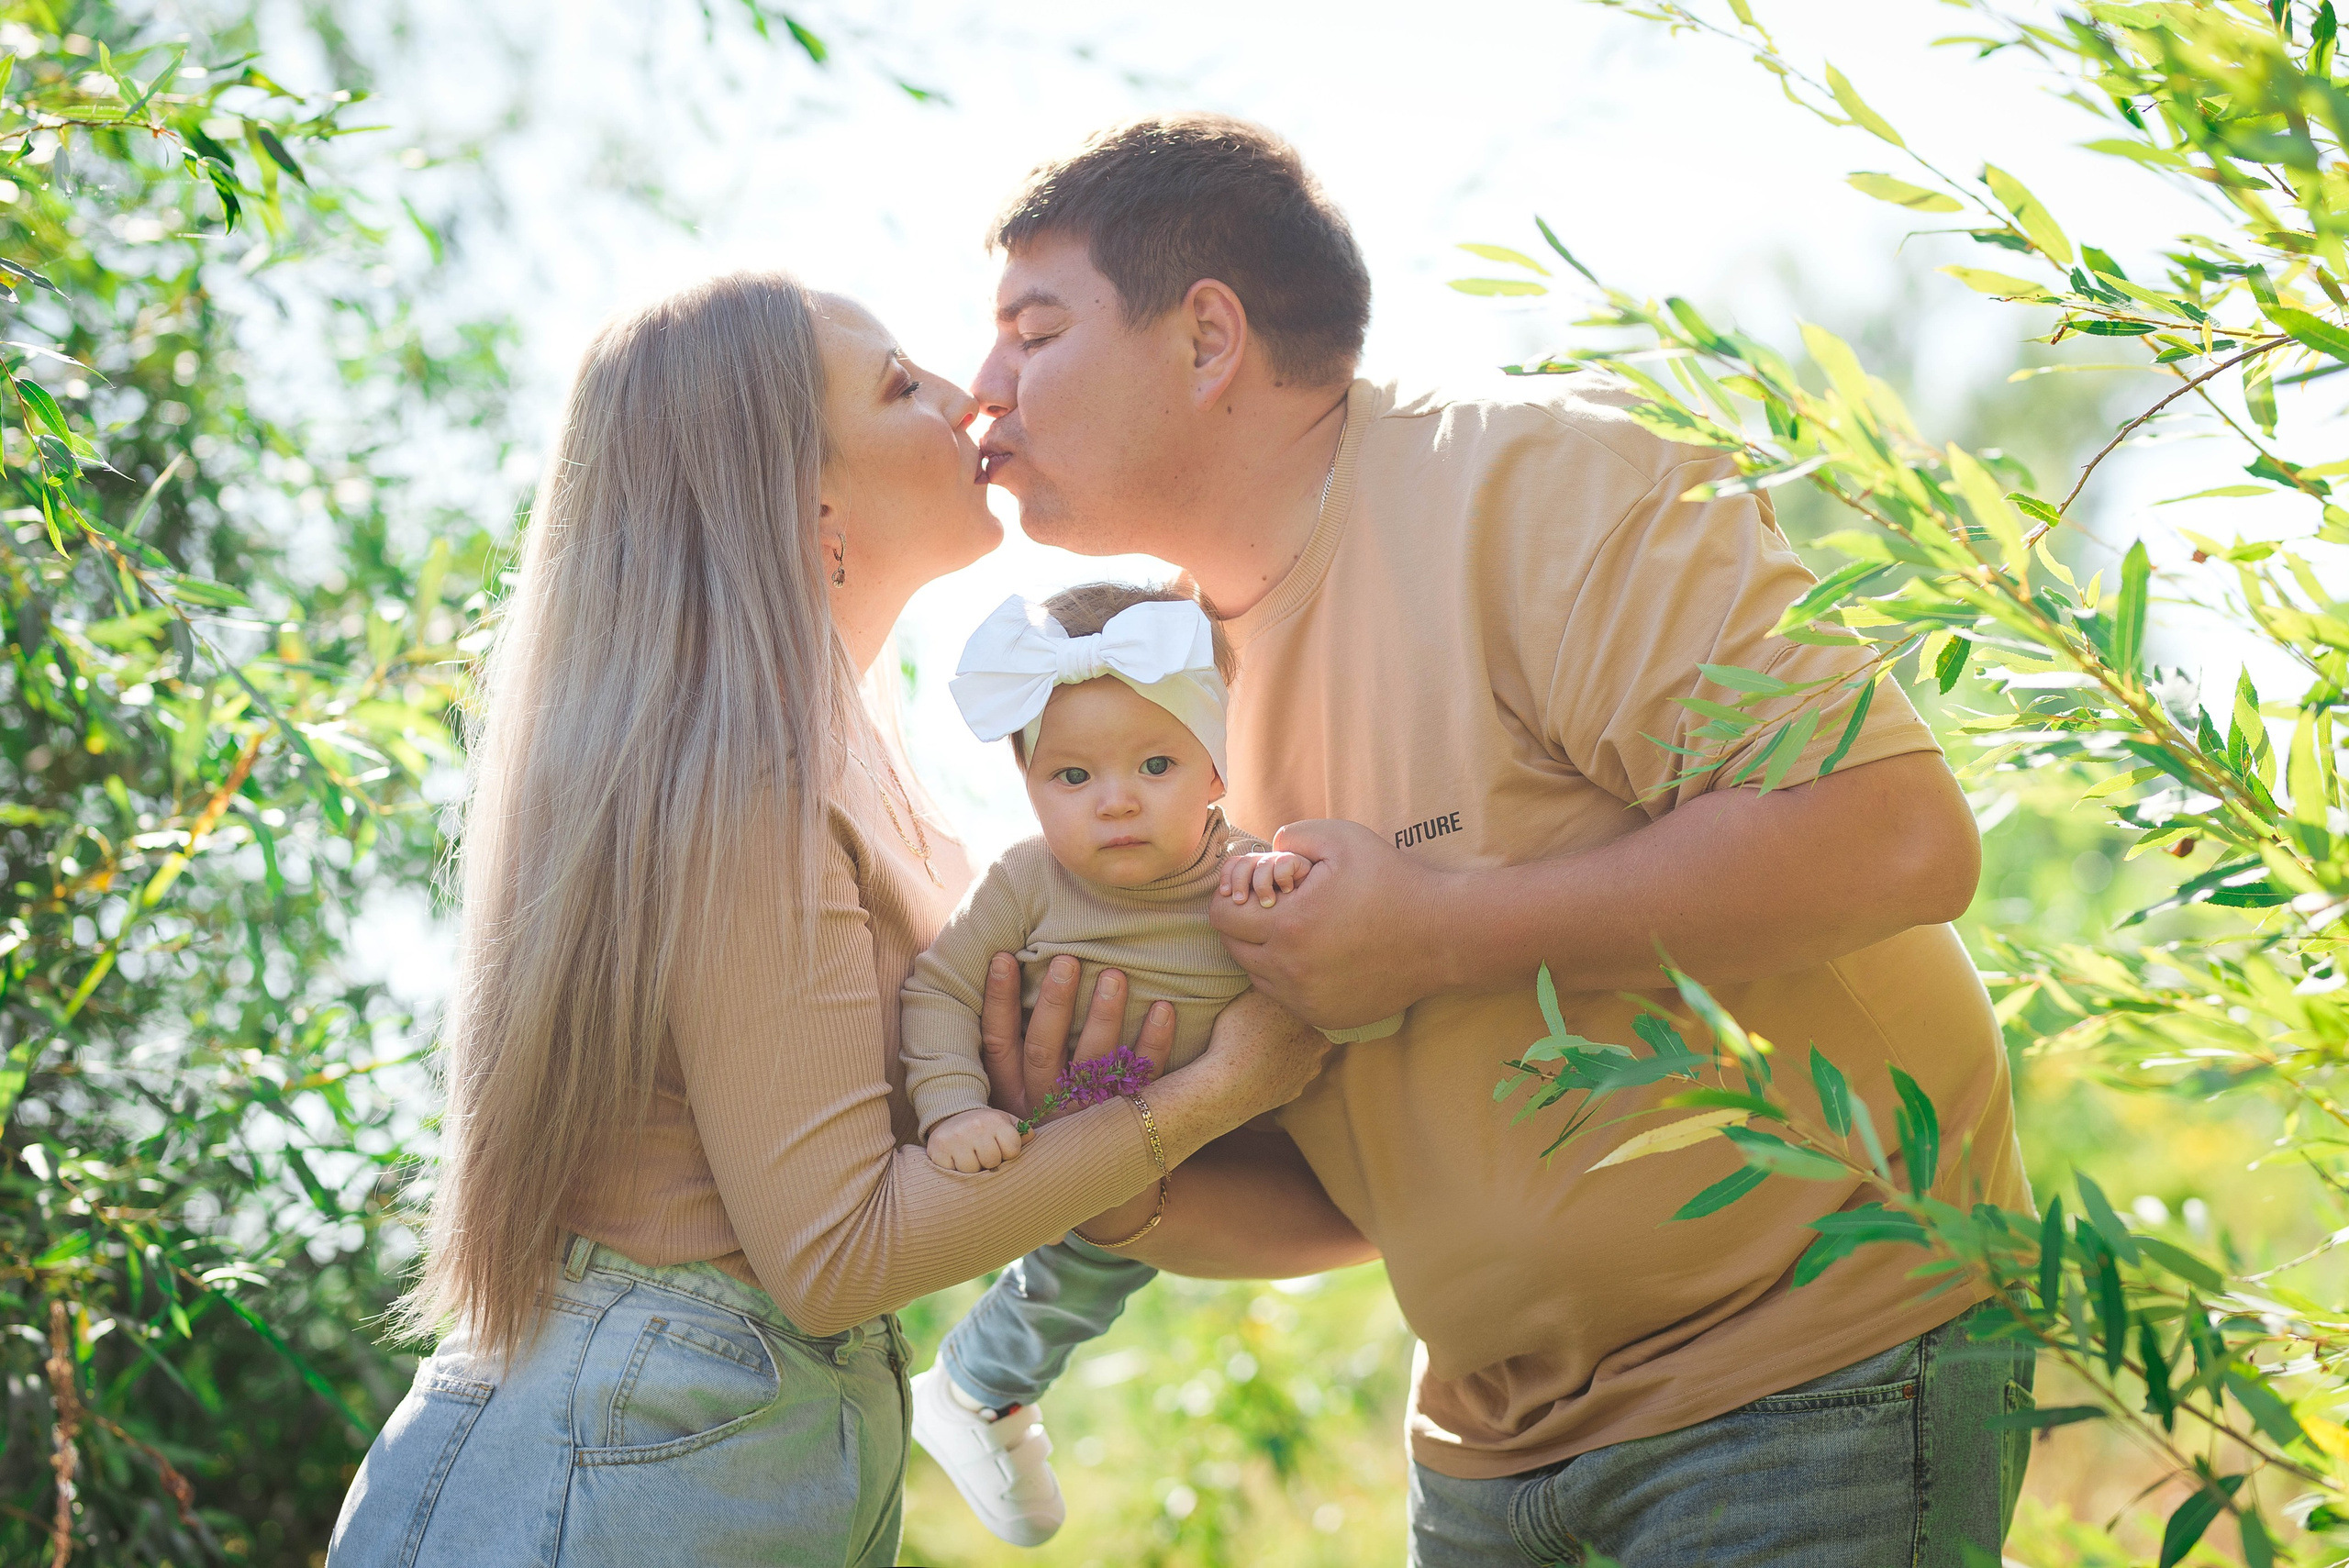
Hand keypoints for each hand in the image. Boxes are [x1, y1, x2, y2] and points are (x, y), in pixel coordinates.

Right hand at [924, 1107, 1026, 1172]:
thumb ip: (1022, 1133)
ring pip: (972, 1170)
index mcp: (995, 1120)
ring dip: (972, 1168)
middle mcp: (975, 1127)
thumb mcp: (1005, 1123)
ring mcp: (955, 1138)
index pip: (1012, 1150)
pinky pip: (952, 1172)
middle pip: (992, 1162)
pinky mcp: (938, 1149)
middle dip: (989, 1162)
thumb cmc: (984, 1126)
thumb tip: (1029, 1139)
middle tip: (982, 1153)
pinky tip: (955, 1158)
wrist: (951, 1115)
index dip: (1008, 1154)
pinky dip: (954, 1169)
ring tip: (970, 1156)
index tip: (1000, 1148)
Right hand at [979, 953, 1175, 1122]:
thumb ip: (1010, 1044)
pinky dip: (1155, 1043)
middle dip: (1055, 1003)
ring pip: (1094, 1063)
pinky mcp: (1130, 1116)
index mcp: (1012, 1093)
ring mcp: (1089, 1113)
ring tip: (1114, 977)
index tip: (1005, 957)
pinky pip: (1144, 1078)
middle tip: (1067, 960)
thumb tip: (1005, 969)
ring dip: (1104, 1017)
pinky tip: (1162, 1009)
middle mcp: (1047, 1103)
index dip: (999, 1001)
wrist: (1089, 1173)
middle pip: (1045, 1049)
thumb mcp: (1015, 1088)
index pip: (999, 1043)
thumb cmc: (1047, 1111)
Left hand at [1209, 819, 1454, 1030]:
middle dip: (1247, 925)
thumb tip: (1265, 851)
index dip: (1232, 897)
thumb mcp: (1341, 838)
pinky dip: (1292, 977)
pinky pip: (1286, 997)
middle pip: (1234, 949)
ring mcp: (1308, 1000)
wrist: (1443, 935)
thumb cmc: (1391, 881)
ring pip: (1258, 976)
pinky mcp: (1325, 1017)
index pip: (1222, 918)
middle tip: (1280, 907)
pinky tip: (1320, 955)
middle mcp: (1291, 971)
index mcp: (1289, 927)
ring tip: (1303, 930)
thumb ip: (1291, 837)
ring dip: (1267, 953)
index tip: (1257, 888)